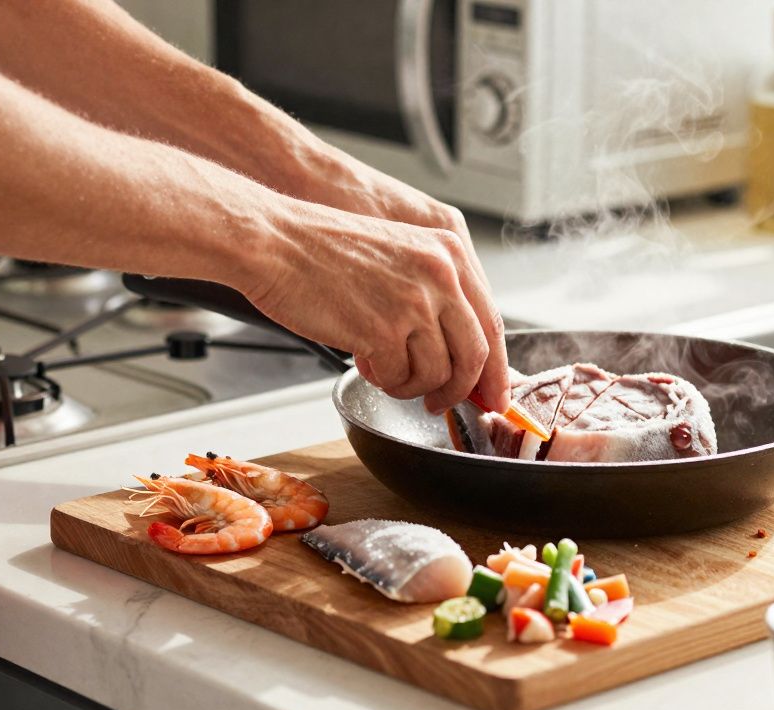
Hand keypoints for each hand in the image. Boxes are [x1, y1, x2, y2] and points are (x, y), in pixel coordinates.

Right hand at [241, 199, 508, 414]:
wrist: (276, 242)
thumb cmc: (325, 249)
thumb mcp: (401, 254)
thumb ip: (435, 293)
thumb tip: (458, 347)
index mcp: (449, 252)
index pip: (492, 323)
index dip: (497, 368)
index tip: (496, 395)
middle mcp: (440, 275)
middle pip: (475, 356)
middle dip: (460, 390)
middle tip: (440, 403)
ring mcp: (414, 303)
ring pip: (438, 373)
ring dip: (413, 385)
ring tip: (387, 371)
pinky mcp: (384, 329)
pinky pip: (401, 379)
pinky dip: (386, 381)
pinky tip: (367, 362)